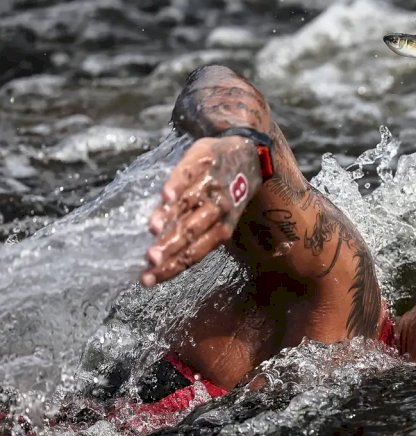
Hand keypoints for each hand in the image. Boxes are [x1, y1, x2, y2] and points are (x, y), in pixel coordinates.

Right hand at [140, 136, 261, 286]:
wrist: (248, 154)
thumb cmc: (225, 194)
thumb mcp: (218, 218)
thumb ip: (193, 234)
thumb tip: (159, 258)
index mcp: (222, 228)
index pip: (194, 253)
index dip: (171, 267)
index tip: (146, 280)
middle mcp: (219, 209)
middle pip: (192, 231)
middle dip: (171, 246)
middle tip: (151, 258)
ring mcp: (211, 184)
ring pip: (190, 204)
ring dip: (172, 216)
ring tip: (153, 229)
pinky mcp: (204, 161)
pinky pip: (189, 175)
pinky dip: (178, 185)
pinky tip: (166, 196)